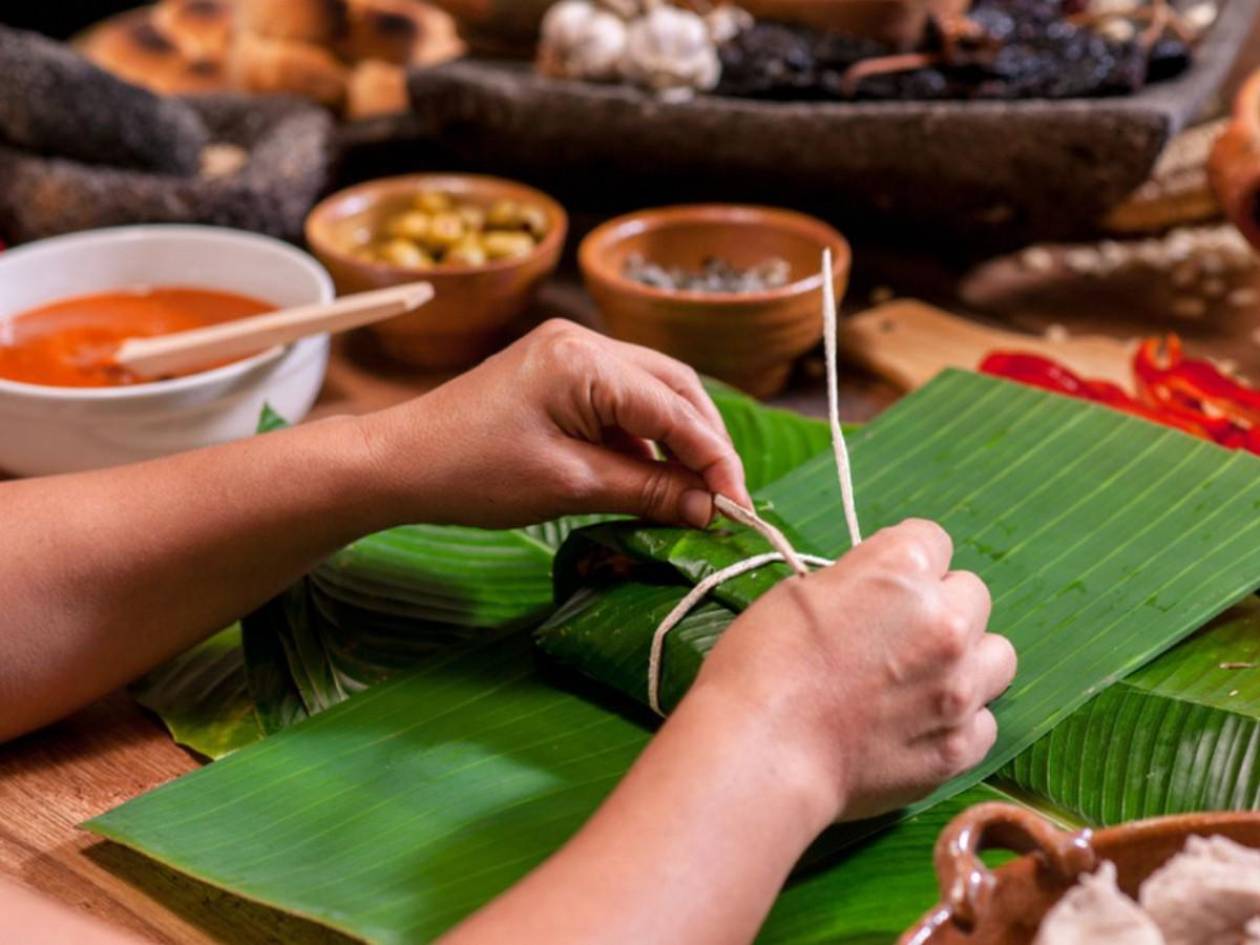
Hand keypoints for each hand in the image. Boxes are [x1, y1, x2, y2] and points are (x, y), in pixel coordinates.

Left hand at [361, 319, 749, 529]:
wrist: (398, 462)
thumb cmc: (473, 474)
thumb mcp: (569, 486)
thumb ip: (648, 489)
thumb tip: (711, 506)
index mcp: (585, 360)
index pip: (675, 409)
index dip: (715, 460)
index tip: (739, 506)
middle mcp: (584, 341)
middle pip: (674, 387)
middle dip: (705, 442)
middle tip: (726, 496)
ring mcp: (569, 351)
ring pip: (651, 391)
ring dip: (677, 439)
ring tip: (694, 491)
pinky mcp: (558, 370)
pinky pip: (620, 399)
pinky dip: (642, 437)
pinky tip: (651, 474)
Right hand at [691, 519, 1016, 823]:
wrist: (762, 753)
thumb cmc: (760, 666)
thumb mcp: (798, 594)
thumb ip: (856, 586)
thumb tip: (875, 600)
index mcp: (901, 568)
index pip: (932, 540)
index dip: (905, 565)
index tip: (882, 589)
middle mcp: (945, 619)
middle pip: (972, 595)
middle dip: (940, 609)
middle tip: (896, 639)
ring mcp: (960, 687)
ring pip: (998, 656)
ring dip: (966, 663)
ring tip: (922, 683)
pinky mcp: (960, 746)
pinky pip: (984, 723)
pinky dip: (957, 724)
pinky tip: (916, 730)